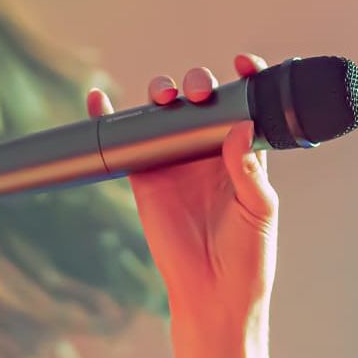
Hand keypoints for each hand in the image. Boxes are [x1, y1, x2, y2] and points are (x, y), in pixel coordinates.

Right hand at [93, 54, 276, 327]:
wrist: (213, 293)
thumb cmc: (248, 255)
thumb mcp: (259, 209)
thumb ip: (249, 170)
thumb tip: (239, 128)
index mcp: (244, 152)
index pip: (245, 104)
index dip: (245, 79)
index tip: (242, 64)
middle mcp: (209, 150)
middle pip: (200, 101)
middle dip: (198, 84)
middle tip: (199, 93)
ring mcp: (176, 161)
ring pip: (164, 113)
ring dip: (162, 94)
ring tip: (164, 97)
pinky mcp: (145, 177)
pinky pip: (127, 140)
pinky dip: (109, 117)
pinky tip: (98, 100)